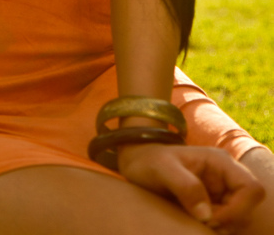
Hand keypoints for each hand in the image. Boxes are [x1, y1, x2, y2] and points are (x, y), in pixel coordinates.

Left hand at [117, 142, 264, 231]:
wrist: (138, 163)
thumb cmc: (149, 161)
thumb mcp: (162, 168)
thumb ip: (184, 185)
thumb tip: (206, 215)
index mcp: (220, 162)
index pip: (251, 189)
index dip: (238, 209)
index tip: (211, 218)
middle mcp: (225, 177)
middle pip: (248, 208)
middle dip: (229, 221)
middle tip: (200, 223)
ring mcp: (221, 192)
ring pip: (240, 219)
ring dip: (222, 226)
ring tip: (195, 221)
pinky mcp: (214, 204)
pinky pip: (226, 223)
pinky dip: (215, 228)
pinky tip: (195, 223)